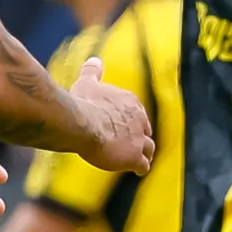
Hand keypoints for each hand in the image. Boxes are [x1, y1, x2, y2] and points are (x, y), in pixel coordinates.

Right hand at [71, 56, 155, 173]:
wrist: (82, 123)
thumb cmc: (83, 103)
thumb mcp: (87, 83)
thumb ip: (92, 72)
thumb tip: (94, 60)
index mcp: (130, 102)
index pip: (137, 113)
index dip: (131, 121)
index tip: (124, 126)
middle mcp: (140, 119)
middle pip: (146, 130)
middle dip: (141, 136)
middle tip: (133, 143)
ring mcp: (139, 139)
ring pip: (149, 148)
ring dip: (145, 153)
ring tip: (140, 159)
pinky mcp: (134, 157)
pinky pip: (143, 165)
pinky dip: (141, 168)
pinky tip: (137, 170)